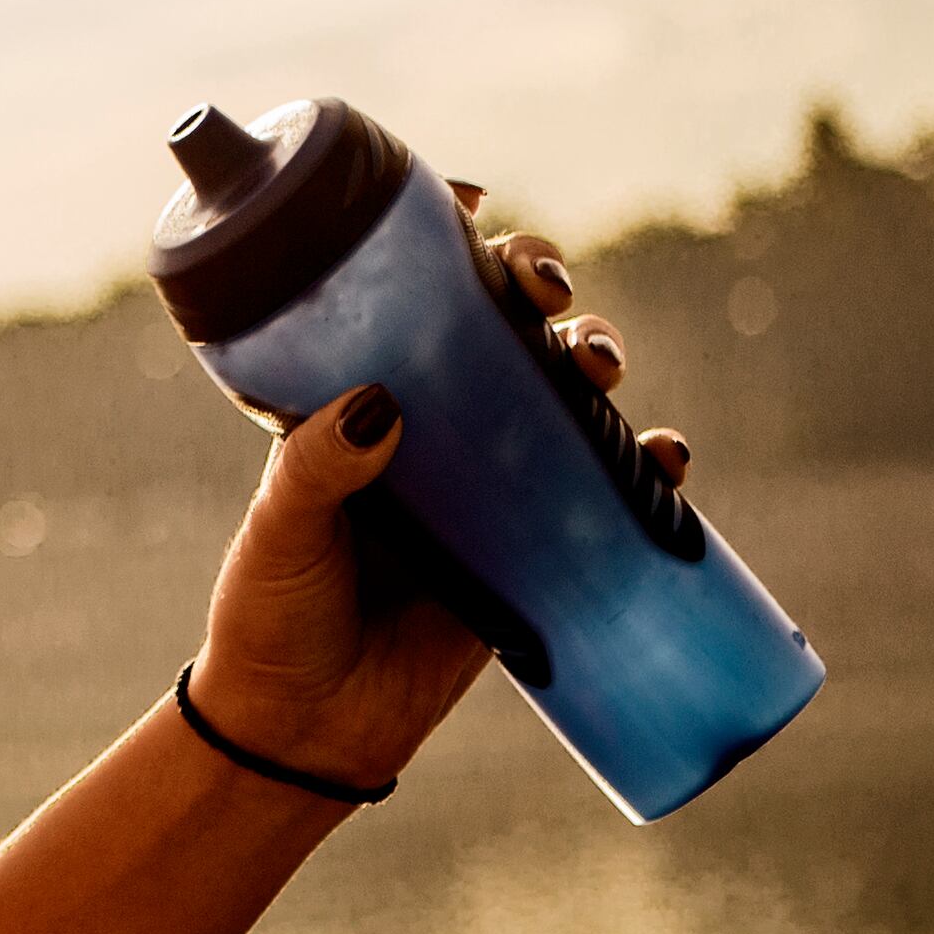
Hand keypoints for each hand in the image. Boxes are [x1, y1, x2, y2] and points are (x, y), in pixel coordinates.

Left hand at [185, 183, 694, 794]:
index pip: (404, 295)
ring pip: (560, 390)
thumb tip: (379, 407)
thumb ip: (315, 468)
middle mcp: (428, 427)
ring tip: (597, 366)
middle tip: (545, 288)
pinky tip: (663, 456)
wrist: (304, 734)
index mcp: (355, 401)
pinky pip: (605, 488)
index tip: (472, 200)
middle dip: (537, 283)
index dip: (446, 238)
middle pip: (499, 323)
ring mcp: (487, 483)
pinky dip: (646, 463)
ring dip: (596, 355)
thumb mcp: (279, 532)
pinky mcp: (534, 548)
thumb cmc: (271, 620)